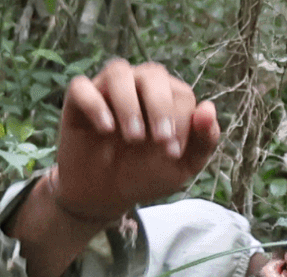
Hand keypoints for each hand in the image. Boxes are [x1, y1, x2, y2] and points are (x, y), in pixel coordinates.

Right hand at [44, 59, 222, 222]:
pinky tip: (105, 129)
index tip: (172, 153)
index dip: (181, 121)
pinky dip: (94, 104)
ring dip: (129, 103)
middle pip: (152, 74)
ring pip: (118, 71)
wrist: (106, 195)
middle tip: (159, 141)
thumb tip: (209, 108)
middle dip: (160, 106)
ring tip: (133, 137)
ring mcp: (107, 89)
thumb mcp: (183, 166)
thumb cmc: (148, 174)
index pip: (181, 93)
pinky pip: (81, 86)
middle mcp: (138, 85)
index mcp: (168, 96)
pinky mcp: (77, 101)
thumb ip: (204, 140)